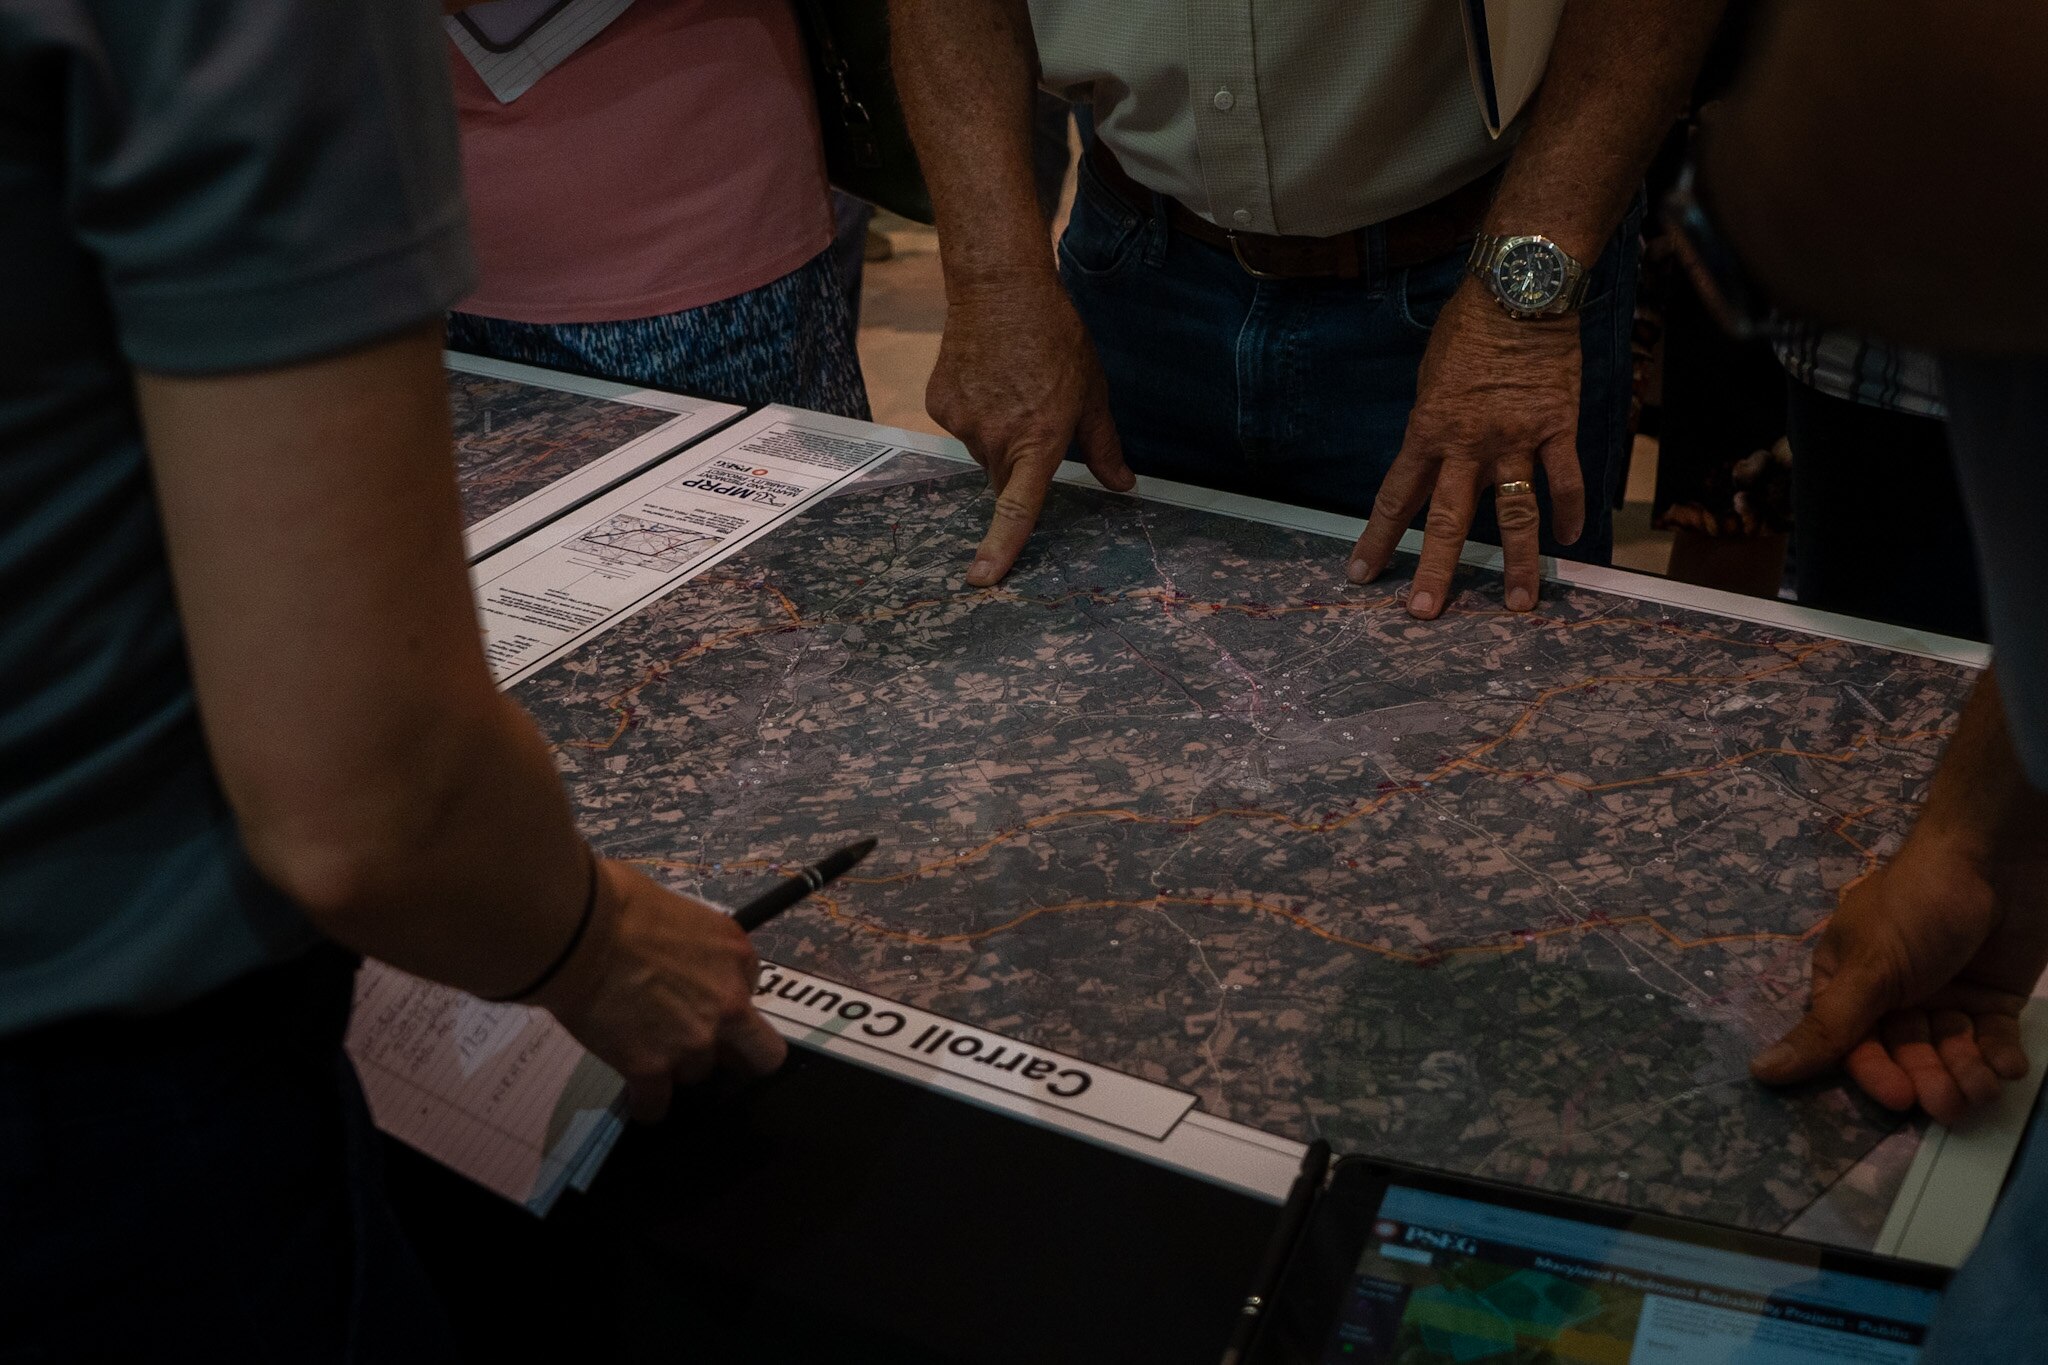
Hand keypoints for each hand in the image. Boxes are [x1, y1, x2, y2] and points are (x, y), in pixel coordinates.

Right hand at [535, 859, 786, 1121]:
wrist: (578, 931)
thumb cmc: (618, 902)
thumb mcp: (681, 912)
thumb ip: (697, 948)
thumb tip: (678, 958)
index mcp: (738, 956)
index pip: (750, 991)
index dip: (724, 996)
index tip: (699, 995)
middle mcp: (729, 1004)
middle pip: (762, 1055)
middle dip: (739, 1055)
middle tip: (708, 1047)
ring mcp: (693, 1041)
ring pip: (699, 1075)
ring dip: (677, 1065)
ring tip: (645, 1047)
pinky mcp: (650, 1068)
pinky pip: (656, 1105)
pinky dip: (646, 1104)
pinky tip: (637, 1097)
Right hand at [925, 272, 1133, 586]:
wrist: (1000, 288)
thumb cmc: (1056, 339)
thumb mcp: (1092, 393)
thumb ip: (1103, 446)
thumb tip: (1123, 485)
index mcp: (1037, 442)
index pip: (1018, 508)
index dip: (1001, 547)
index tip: (983, 578)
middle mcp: (996, 439)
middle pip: (1002, 480)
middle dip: (1018, 464)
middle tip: (1033, 417)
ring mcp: (962, 423)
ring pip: (981, 451)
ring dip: (996, 434)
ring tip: (1010, 386)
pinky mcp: (938, 404)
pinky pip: (959, 425)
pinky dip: (973, 411)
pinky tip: (986, 376)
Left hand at [1347, 280, 1584, 618]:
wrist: (1519, 290)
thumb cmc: (1467, 329)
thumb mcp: (1430, 379)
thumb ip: (1432, 426)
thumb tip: (1433, 461)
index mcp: (1427, 432)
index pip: (1396, 498)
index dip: (1377, 540)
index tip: (1361, 575)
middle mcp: (1467, 445)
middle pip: (1447, 521)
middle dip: (1434, 570)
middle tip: (1423, 613)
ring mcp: (1515, 440)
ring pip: (1513, 514)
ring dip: (1515, 564)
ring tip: (1517, 605)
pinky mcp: (1557, 428)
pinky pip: (1564, 480)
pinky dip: (1568, 512)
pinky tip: (1569, 542)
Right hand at [1751, 836, 2047, 1125]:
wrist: (1999, 859)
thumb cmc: (1917, 908)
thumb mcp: (1868, 968)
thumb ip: (1826, 1027)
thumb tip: (1757, 1072)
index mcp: (1849, 982)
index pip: (1852, 1045)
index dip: (1876, 1074)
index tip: (1902, 1097)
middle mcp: (1893, 995)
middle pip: (1904, 1055)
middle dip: (1927, 1080)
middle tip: (1950, 1102)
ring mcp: (1945, 996)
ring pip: (1950, 1054)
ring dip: (1966, 1076)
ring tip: (1984, 1085)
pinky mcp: (1992, 997)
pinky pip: (1992, 1040)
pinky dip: (1999, 1058)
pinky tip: (2008, 1065)